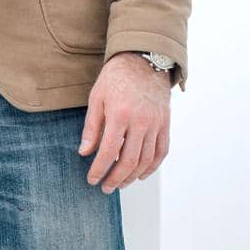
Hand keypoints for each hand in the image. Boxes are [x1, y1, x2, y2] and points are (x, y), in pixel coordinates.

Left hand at [78, 53, 172, 192]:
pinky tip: (141, 174)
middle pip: (129, 160)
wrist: (144, 61)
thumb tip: (84, 153)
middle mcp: (141, 121)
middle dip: (116, 178)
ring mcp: (156, 124)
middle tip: (105, 188)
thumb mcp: (96, 99)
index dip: (99, 169)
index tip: (92, 179)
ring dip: (133, 176)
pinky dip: (152, 166)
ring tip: (120, 184)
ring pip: (147, 159)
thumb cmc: (115, 79)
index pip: (108, 152)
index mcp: (119, 115)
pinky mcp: (166, 124)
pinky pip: (161, 151)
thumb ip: (91, 128)